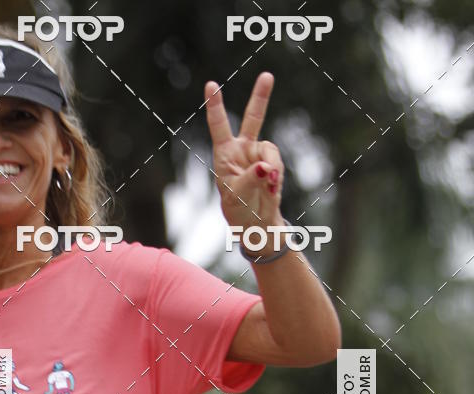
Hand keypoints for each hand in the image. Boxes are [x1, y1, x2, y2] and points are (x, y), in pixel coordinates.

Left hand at [204, 72, 284, 249]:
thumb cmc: (239, 208)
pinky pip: (278, 165)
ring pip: (271, 151)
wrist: (256, 222)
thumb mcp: (238, 194)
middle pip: (254, 118)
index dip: (216, 105)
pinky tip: (271, 189)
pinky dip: (277, 177)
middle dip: (261, 97)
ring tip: (268, 185)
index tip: (211, 84)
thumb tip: (267, 167)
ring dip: (272, 167)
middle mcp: (242, 150)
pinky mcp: (272, 165)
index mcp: (224, 154)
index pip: (219, 126)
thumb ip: (252, 178)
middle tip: (267, 75)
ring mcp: (259, 156)